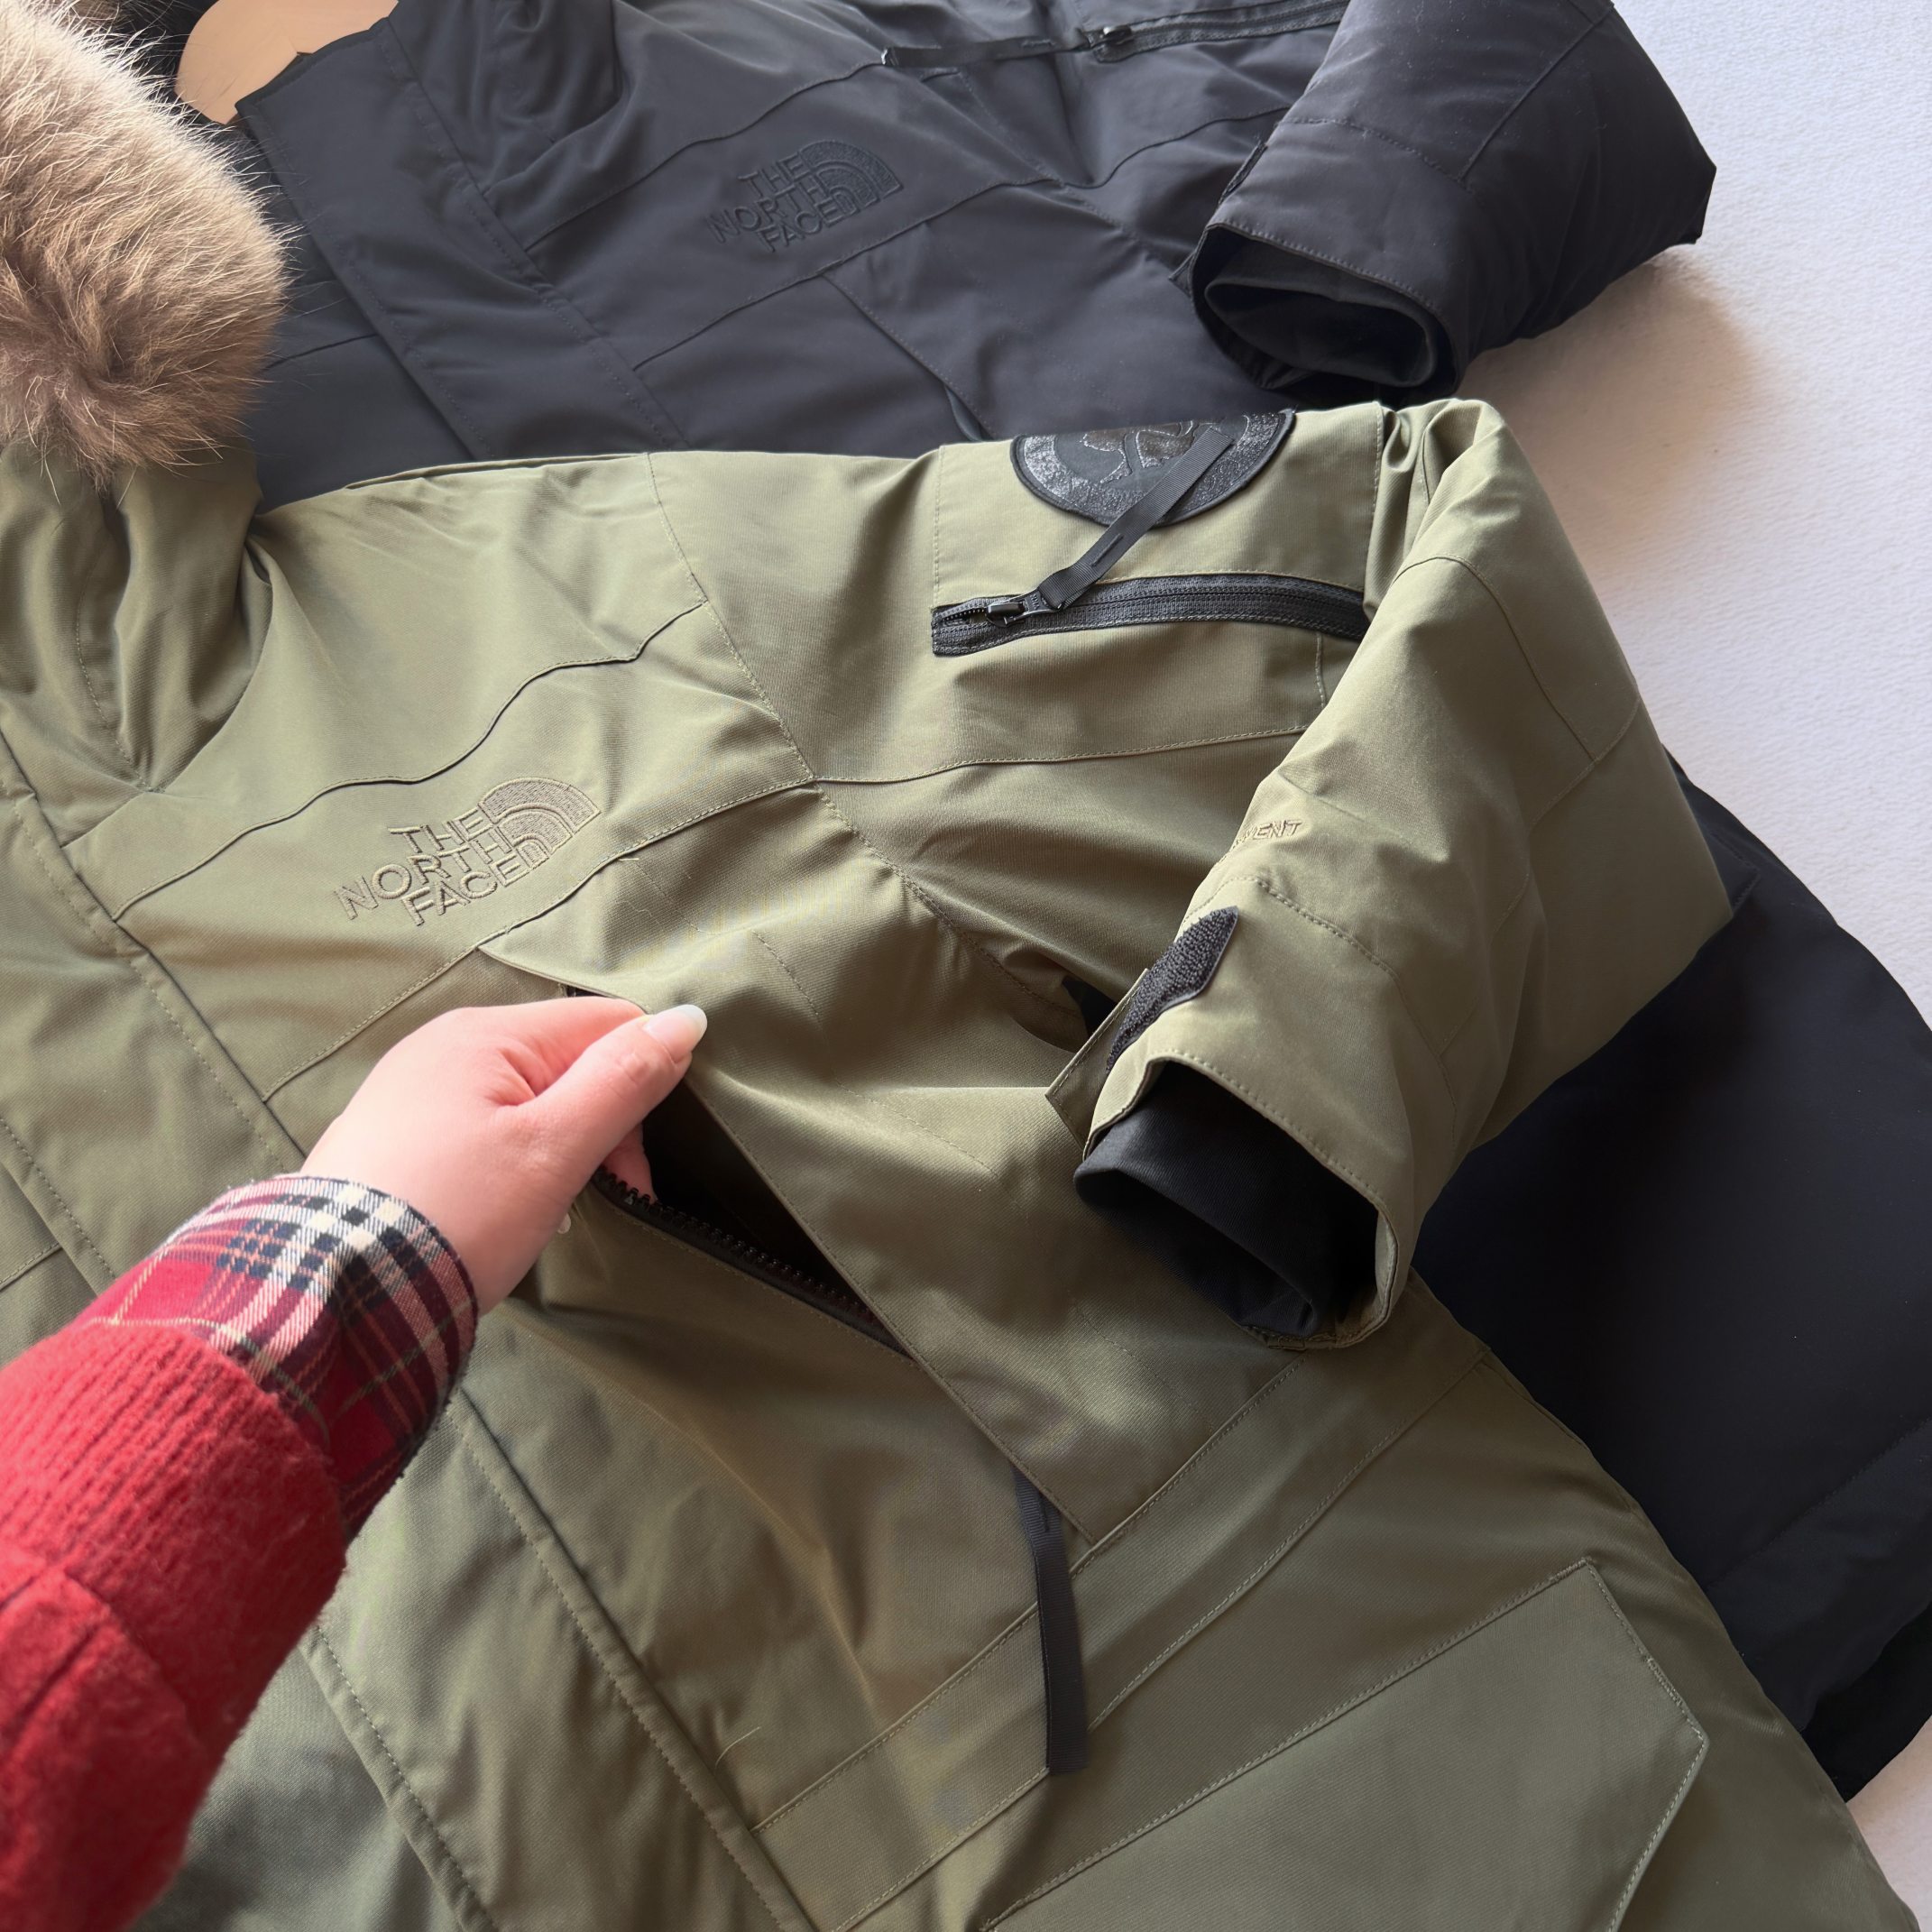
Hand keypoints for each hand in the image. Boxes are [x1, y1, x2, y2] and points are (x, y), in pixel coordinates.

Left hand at [301, 998, 706, 1311]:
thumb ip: (623, 1079)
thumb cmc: (456, 1214)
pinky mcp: (390, 1136)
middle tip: (600, 1201)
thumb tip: (686, 1018)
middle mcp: (442, 1043)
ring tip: (543, 1215)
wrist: (338, 1293)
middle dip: (599, 1127)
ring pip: (524, 1099)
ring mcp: (409, 1089)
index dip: (640, 1089)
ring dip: (555, 1152)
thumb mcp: (556, 1148)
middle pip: (565, 1060)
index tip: (633, 1170)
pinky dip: (507, 1165)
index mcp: (485, 1031)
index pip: (606, 1023)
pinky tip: (499, 1212)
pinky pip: (478, 1128)